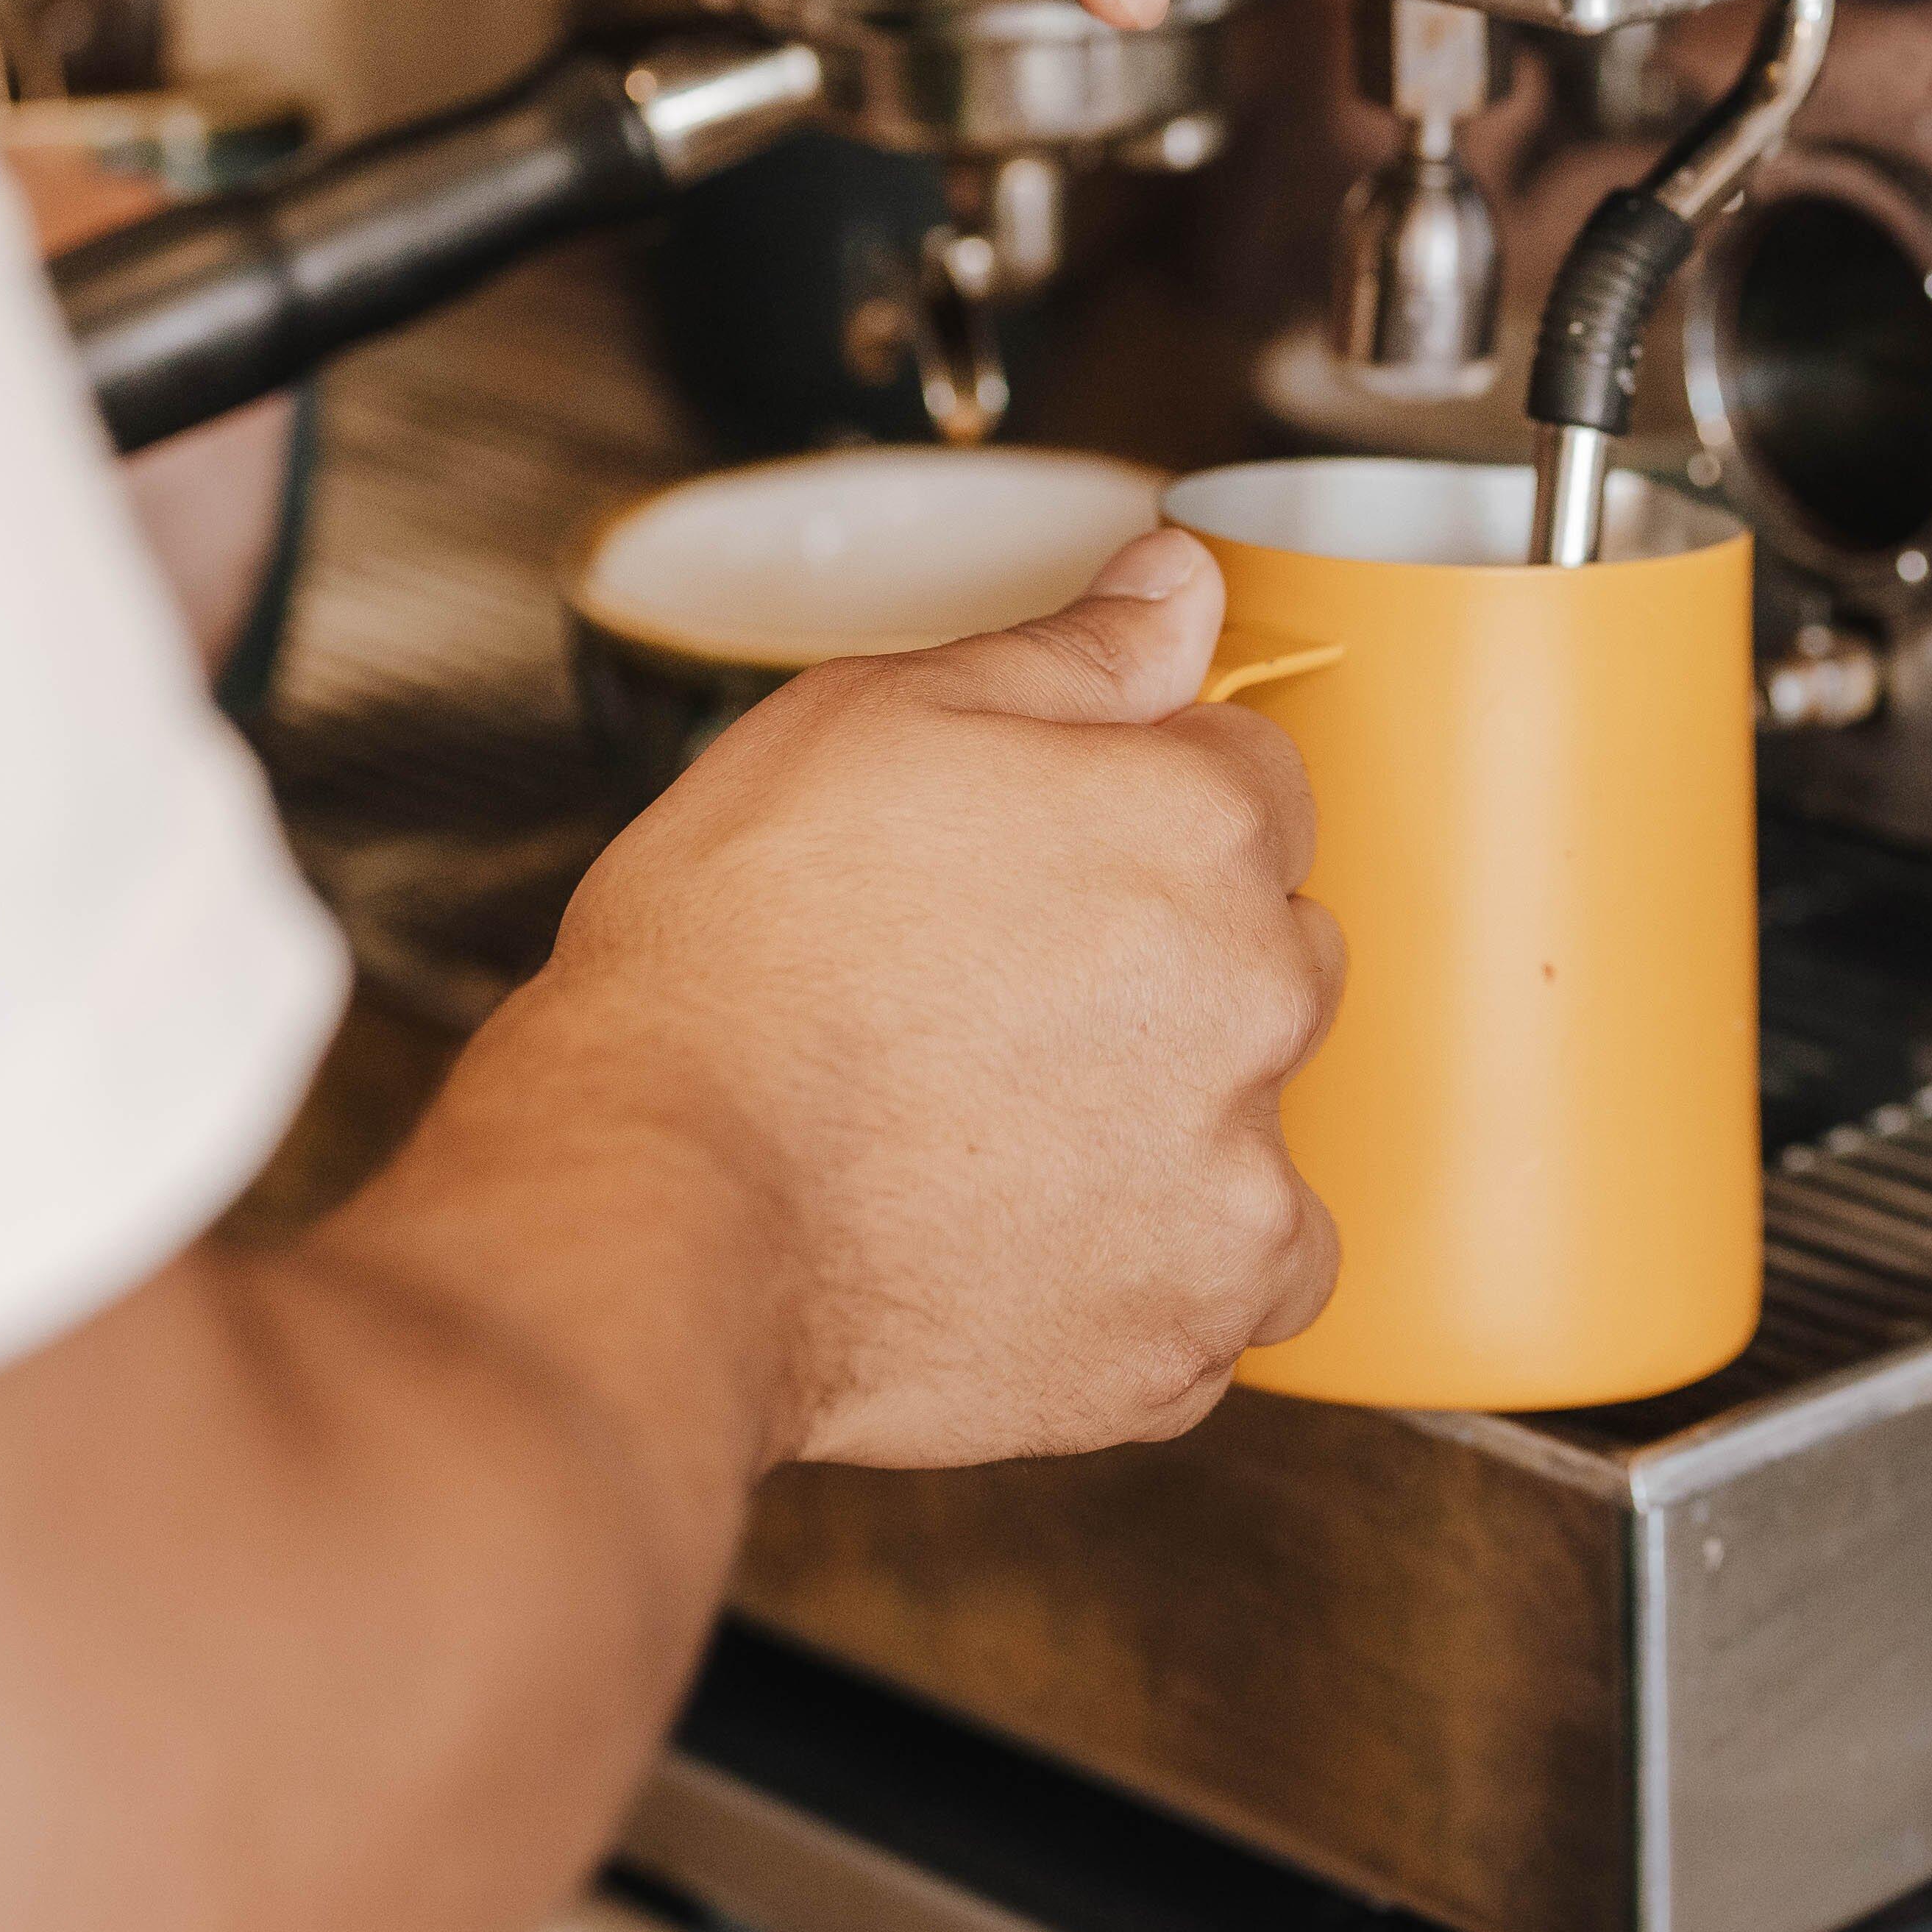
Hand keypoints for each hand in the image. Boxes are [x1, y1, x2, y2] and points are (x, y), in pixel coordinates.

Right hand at [367, 526, 1343, 1471]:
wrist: (657, 1196)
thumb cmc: (738, 958)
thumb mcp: (875, 718)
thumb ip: (1071, 654)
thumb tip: (1183, 587)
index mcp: (1201, 829)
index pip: (1259, 785)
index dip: (1143, 812)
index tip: (1049, 862)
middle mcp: (1257, 1001)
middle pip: (1274, 952)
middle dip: (1173, 966)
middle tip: (998, 999)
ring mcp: (1232, 1186)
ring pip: (1259, 1132)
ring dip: (1174, 1131)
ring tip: (1003, 1137)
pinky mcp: (1182, 1344)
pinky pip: (1222, 1296)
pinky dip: (1147, 1281)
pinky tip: (1024, 1249)